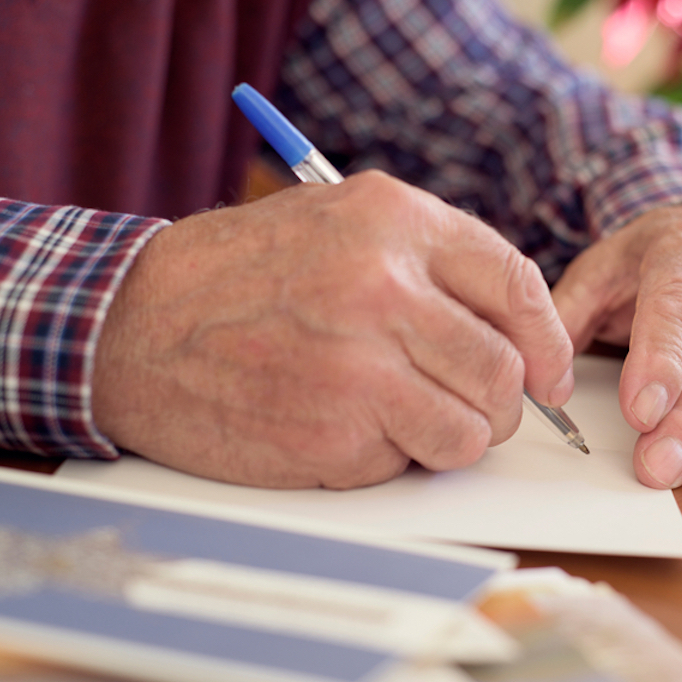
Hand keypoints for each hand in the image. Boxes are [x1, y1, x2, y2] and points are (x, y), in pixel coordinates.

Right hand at [92, 171, 573, 488]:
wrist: (131, 325)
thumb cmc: (235, 276)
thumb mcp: (334, 223)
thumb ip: (426, 262)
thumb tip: (511, 328)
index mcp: (393, 220)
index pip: (517, 285)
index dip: (547, 340)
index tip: (550, 375)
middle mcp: (385, 285)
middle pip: (505, 369)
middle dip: (497, 401)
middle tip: (464, 404)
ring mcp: (361, 363)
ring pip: (474, 428)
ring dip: (450, 435)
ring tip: (398, 416)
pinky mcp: (335, 432)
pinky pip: (412, 461)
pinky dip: (393, 458)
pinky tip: (342, 426)